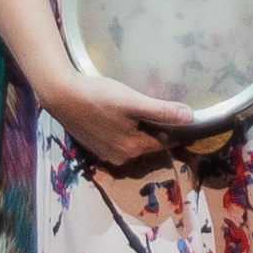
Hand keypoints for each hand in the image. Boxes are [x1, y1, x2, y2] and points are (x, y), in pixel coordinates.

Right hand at [41, 64, 199, 174]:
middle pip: (148, 142)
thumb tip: (191, 118)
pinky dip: (122, 129)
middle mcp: (120, 157)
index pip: (165, 141)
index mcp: (133, 149)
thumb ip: (163, 111)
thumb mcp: (134, 102)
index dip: (173, 126)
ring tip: (134, 106)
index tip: (176, 111)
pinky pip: (117, 139)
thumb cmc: (99, 97)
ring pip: (132, 141)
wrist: (61, 95)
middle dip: (154, 127)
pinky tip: (117, 112)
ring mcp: (105, 153)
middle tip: (151, 104)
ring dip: (137, 127)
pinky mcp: (93, 145)